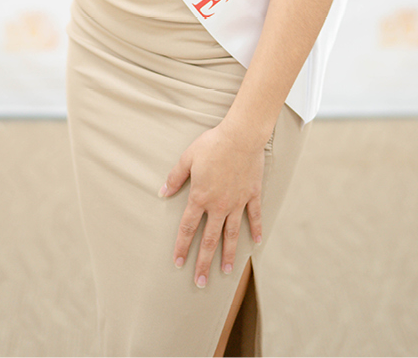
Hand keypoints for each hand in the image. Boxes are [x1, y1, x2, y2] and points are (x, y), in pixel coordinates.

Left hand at [161, 117, 267, 291]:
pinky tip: (255, 242)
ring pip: (232, 234)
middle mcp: (219, 205)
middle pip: (209, 240)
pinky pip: (254, 216)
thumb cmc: (213, 144)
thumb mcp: (187, 158)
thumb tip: (162, 192)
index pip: (188, 228)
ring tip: (226, 271)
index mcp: (200, 197)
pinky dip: (255, 229)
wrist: (241, 136)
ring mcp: (237, 202)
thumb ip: (175, 178)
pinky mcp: (252, 194)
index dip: (182, 247)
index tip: (178, 263)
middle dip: (203, 262)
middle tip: (200, 282)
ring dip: (228, 254)